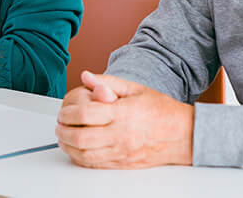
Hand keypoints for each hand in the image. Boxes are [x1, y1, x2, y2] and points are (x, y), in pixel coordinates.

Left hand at [55, 70, 194, 168]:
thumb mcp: (134, 88)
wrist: (183, 135)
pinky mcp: (122, 165)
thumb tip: (86, 76)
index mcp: (122, 113)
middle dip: (63, 131)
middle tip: (59, 124)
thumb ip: (107, 81)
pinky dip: (80, 158)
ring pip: (85, 154)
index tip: (63, 110)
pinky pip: (95, 165)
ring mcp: (121, 152)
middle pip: (81, 137)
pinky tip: (76, 149)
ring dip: (68, 146)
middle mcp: (121, 135)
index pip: (85, 113)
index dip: (68, 112)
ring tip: (63, 136)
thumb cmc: (160, 110)